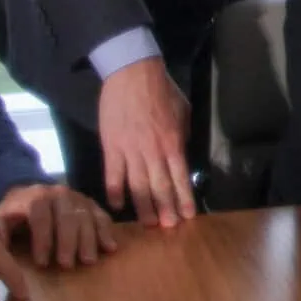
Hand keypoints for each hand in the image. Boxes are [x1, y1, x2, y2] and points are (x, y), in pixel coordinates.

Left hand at [0, 182, 118, 267]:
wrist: (29, 194)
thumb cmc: (14, 214)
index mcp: (35, 196)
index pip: (40, 216)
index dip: (42, 239)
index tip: (41, 262)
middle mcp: (59, 193)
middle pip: (67, 216)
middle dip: (67, 242)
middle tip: (66, 265)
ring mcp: (78, 198)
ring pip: (86, 217)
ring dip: (88, 239)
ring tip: (87, 261)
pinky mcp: (91, 204)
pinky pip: (101, 216)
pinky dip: (106, 232)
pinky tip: (109, 248)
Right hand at [96, 57, 196, 226]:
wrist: (132, 73)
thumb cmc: (161, 89)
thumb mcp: (182, 111)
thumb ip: (182, 134)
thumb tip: (181, 152)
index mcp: (173, 142)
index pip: (180, 177)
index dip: (184, 198)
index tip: (188, 216)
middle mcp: (153, 151)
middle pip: (160, 187)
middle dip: (166, 209)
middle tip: (169, 227)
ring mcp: (131, 150)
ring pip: (138, 186)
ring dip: (144, 207)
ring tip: (149, 224)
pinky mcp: (111, 146)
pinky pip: (113, 174)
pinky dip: (115, 192)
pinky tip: (117, 206)